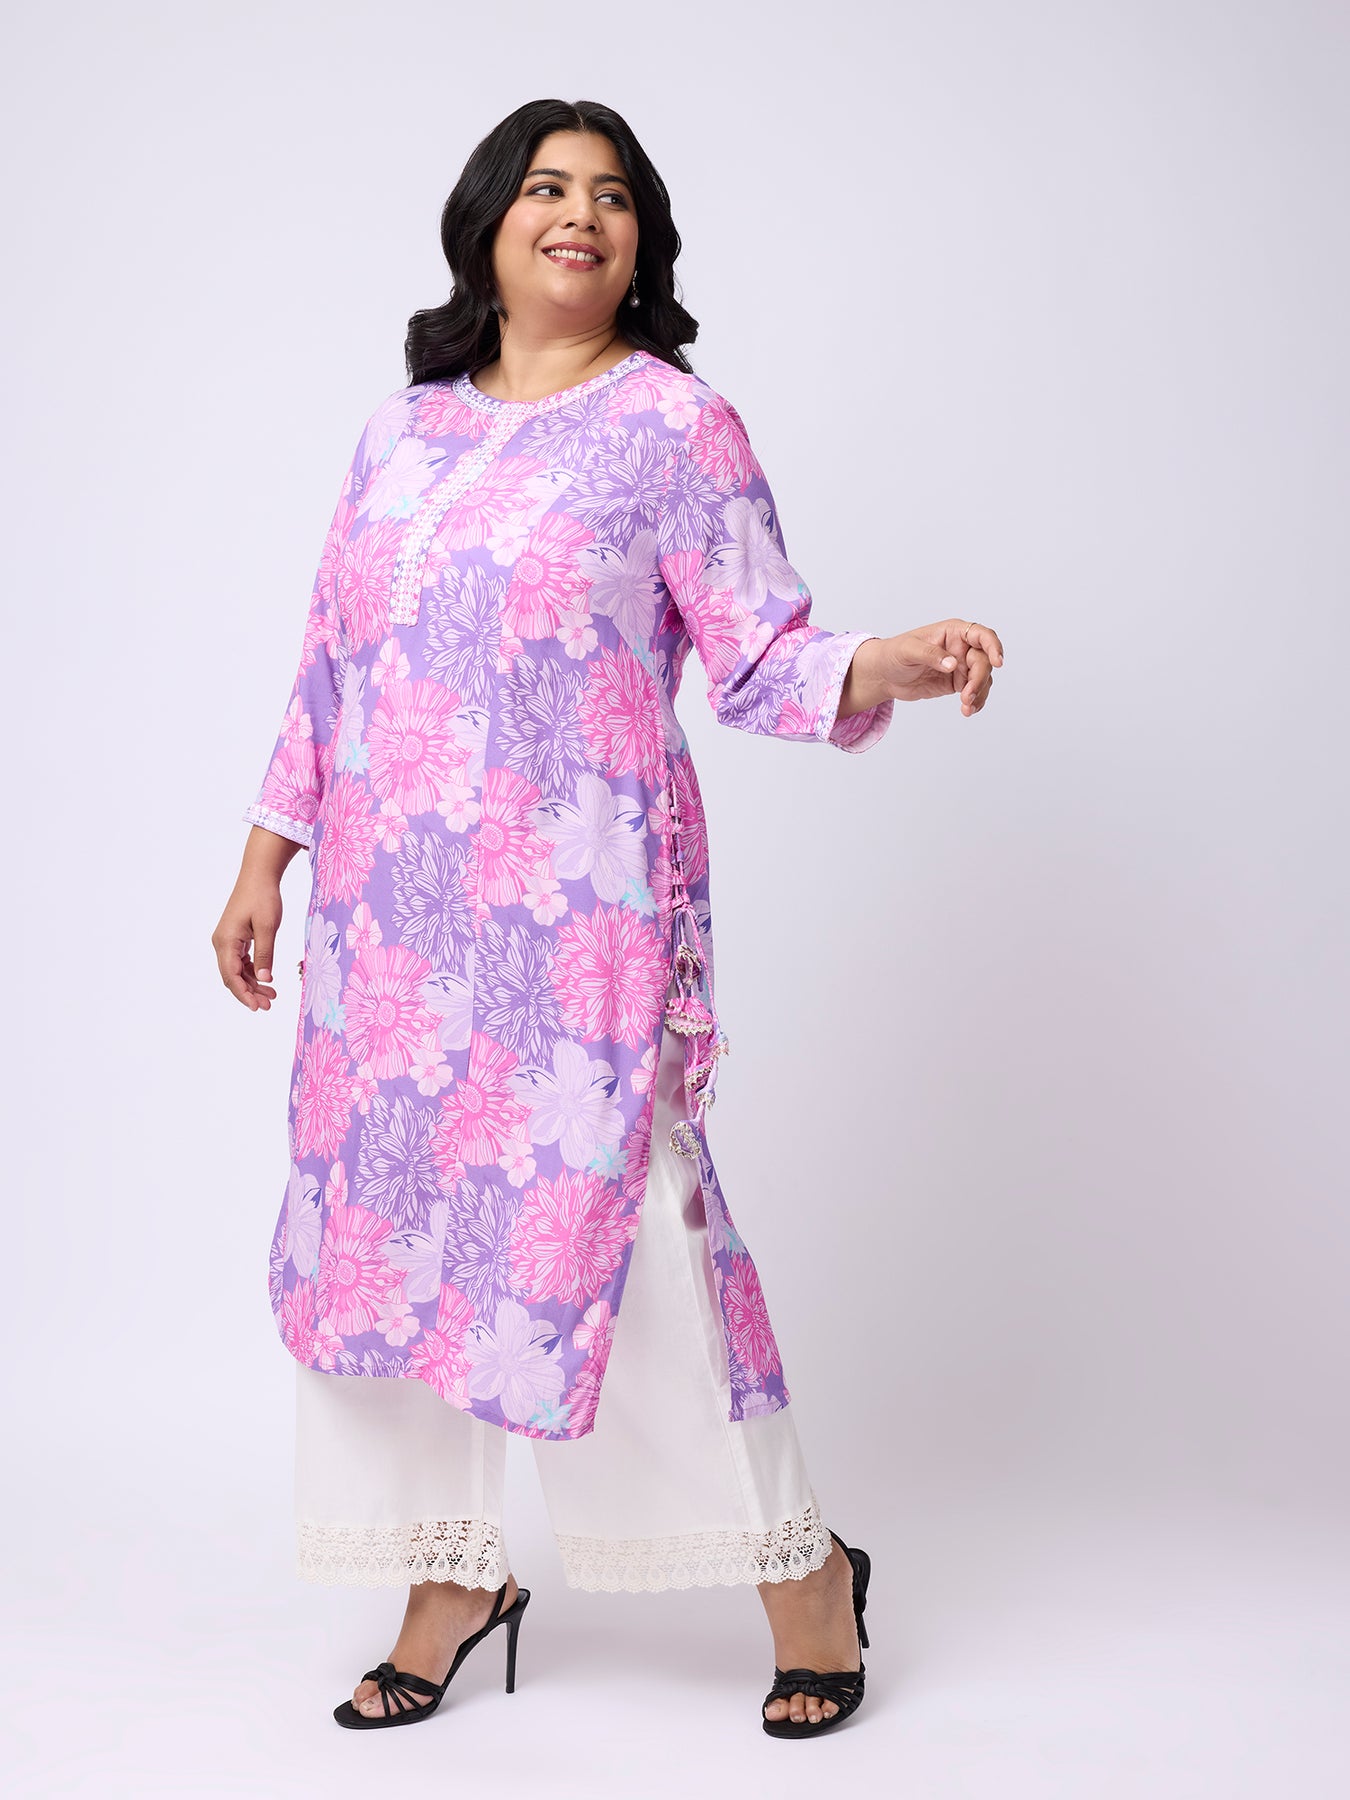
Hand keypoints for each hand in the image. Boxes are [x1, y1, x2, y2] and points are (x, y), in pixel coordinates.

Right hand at [213, 873, 284, 1009]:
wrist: (258, 875)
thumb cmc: (263, 897)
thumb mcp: (267, 927)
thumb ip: (265, 955)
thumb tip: (264, 980)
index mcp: (226, 941)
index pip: (231, 976)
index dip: (243, 994)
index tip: (256, 1007)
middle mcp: (222, 942)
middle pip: (232, 976)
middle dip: (249, 992)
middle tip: (269, 1004)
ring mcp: (227, 940)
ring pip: (237, 970)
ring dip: (252, 983)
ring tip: (272, 995)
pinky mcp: (235, 937)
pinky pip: (241, 961)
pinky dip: (253, 971)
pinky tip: (266, 979)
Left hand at [849, 620, 1004, 716]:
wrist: (883, 675)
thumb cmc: (893, 654)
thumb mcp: (908, 650)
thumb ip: (930, 655)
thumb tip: (952, 664)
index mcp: (953, 632)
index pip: (981, 635)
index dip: (993, 646)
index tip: (997, 662)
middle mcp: (961, 647)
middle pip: (984, 661)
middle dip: (979, 679)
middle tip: (967, 696)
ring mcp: (961, 666)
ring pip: (983, 678)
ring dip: (979, 694)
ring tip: (966, 707)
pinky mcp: (957, 683)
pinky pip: (974, 691)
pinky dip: (975, 701)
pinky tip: (968, 710)